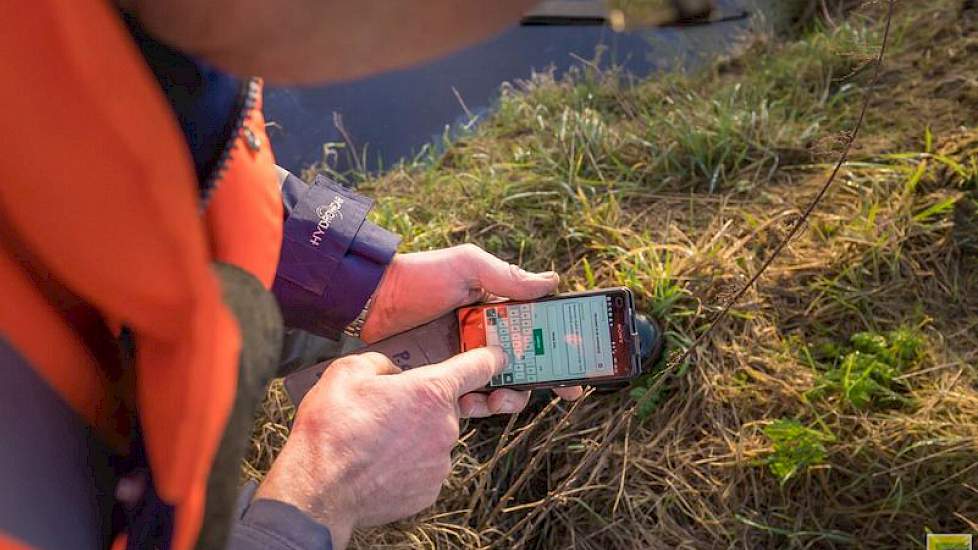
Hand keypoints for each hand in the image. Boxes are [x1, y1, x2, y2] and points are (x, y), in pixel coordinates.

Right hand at [255, 347, 509, 548]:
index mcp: (430, 391)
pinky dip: (409, 462)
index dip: (490, 357)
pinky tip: (379, 461)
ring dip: (415, 435)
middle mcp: (445, 426)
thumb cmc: (332, 429)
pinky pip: (426, 466)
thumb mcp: (348, 371)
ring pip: (435, 437)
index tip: (496, 357)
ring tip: (376, 440)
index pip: (479, 366)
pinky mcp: (430, 489)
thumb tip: (391, 371)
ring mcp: (440, 461)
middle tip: (388, 410)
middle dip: (423, 404)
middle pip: (447, 405)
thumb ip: (381, 361)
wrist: (319, 488)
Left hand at [359, 243, 582, 404]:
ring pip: (502, 386)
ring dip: (514, 397)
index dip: (560, 345)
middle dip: (547, 378)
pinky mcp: (440, 381)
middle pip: (526, 363)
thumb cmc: (416, 276)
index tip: (581, 361)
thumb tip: (552, 282)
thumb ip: (506, 277)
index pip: (536, 330)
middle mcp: (482, 337)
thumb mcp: (465, 266)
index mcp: (494, 309)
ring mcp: (462, 361)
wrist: (366, 301)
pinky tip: (480, 404)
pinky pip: (468, 400)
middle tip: (564, 389)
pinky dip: (480, 406)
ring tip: (511, 398)